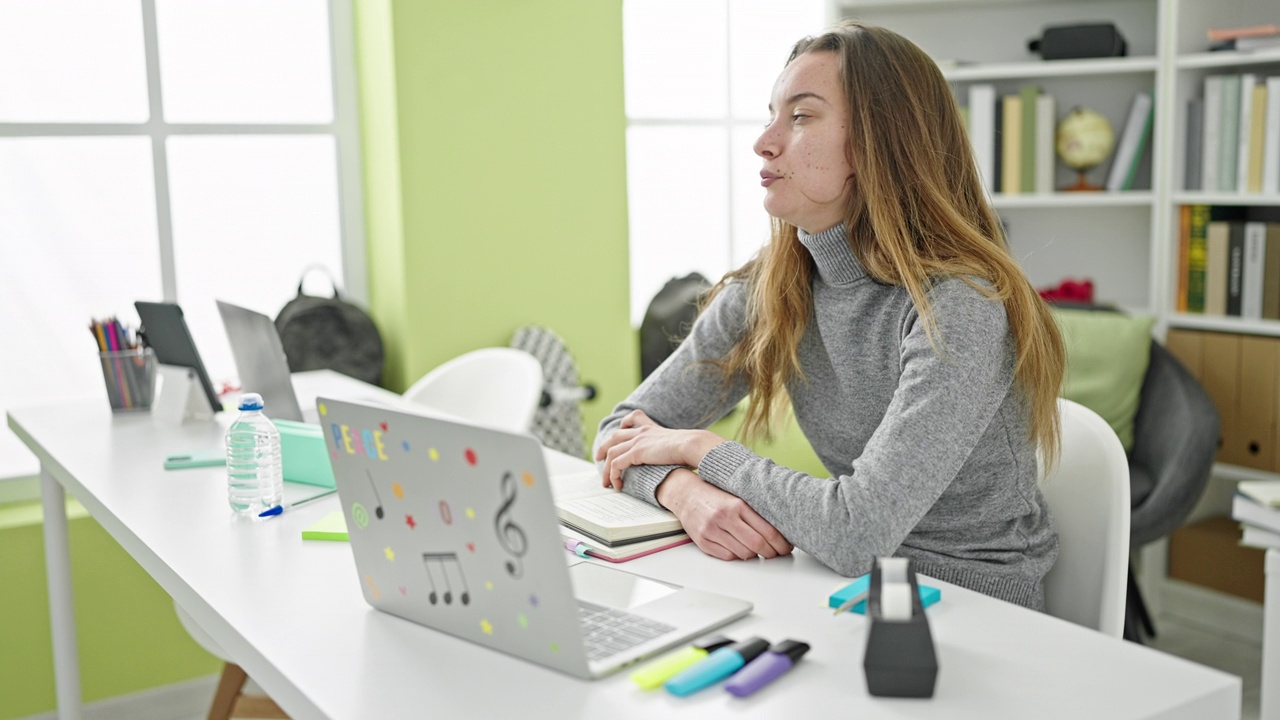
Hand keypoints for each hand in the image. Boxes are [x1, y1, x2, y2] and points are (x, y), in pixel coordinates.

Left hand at [595, 410, 723, 489]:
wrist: (692, 445)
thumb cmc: (692, 448)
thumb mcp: (683, 445)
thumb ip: (678, 449)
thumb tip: (685, 460)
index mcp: (653, 428)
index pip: (634, 417)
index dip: (624, 423)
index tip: (621, 428)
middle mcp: (642, 432)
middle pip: (615, 436)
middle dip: (605, 447)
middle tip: (598, 457)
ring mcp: (637, 441)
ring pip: (612, 452)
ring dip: (606, 469)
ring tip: (606, 482)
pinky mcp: (635, 452)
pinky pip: (616, 465)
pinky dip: (613, 476)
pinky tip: (617, 485)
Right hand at [657, 469, 792, 560]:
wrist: (686, 494)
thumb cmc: (715, 495)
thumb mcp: (737, 496)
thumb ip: (755, 511)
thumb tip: (779, 532)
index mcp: (737, 504)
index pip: (767, 530)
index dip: (781, 543)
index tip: (786, 547)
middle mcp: (724, 517)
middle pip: (757, 544)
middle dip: (771, 553)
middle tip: (776, 553)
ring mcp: (712, 530)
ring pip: (743, 553)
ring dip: (754, 555)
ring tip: (758, 550)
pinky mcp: (703, 541)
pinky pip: (728, 557)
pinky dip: (738, 555)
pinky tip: (740, 548)